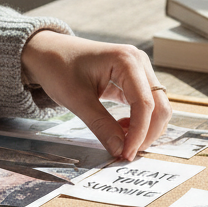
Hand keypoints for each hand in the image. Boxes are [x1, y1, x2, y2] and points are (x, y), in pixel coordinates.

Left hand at [19, 30, 171, 160]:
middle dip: (146, 133)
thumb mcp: (76, 99)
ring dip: (144, 129)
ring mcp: (139, 70)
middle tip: (126, 152)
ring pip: (157, 107)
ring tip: (120, 139)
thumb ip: (101, 125)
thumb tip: (120, 150)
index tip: (126, 154)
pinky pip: (146, 105)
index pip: (144, 103)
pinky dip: (139, 122)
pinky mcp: (134, 80)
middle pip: (159, 106)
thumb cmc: (59, 67)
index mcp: (127, 60)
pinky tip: (120, 128)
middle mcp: (139, 62)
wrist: (48, 52)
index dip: (138, 133)